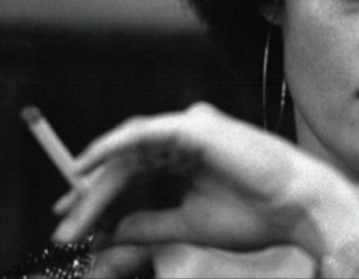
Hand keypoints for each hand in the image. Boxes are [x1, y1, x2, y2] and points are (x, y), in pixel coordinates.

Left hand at [51, 102, 353, 253]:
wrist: (296, 208)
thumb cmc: (255, 215)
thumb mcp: (190, 225)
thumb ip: (151, 224)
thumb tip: (114, 232)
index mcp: (186, 157)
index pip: (133, 172)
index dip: (99, 196)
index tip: (72, 222)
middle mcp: (184, 137)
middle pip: (125, 162)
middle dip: (90, 194)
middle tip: (62, 226)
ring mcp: (189, 127)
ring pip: (128, 149)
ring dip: (96, 179)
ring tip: (70, 210)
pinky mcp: (193, 125)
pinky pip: (141, 134)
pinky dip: (111, 146)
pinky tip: (86, 166)